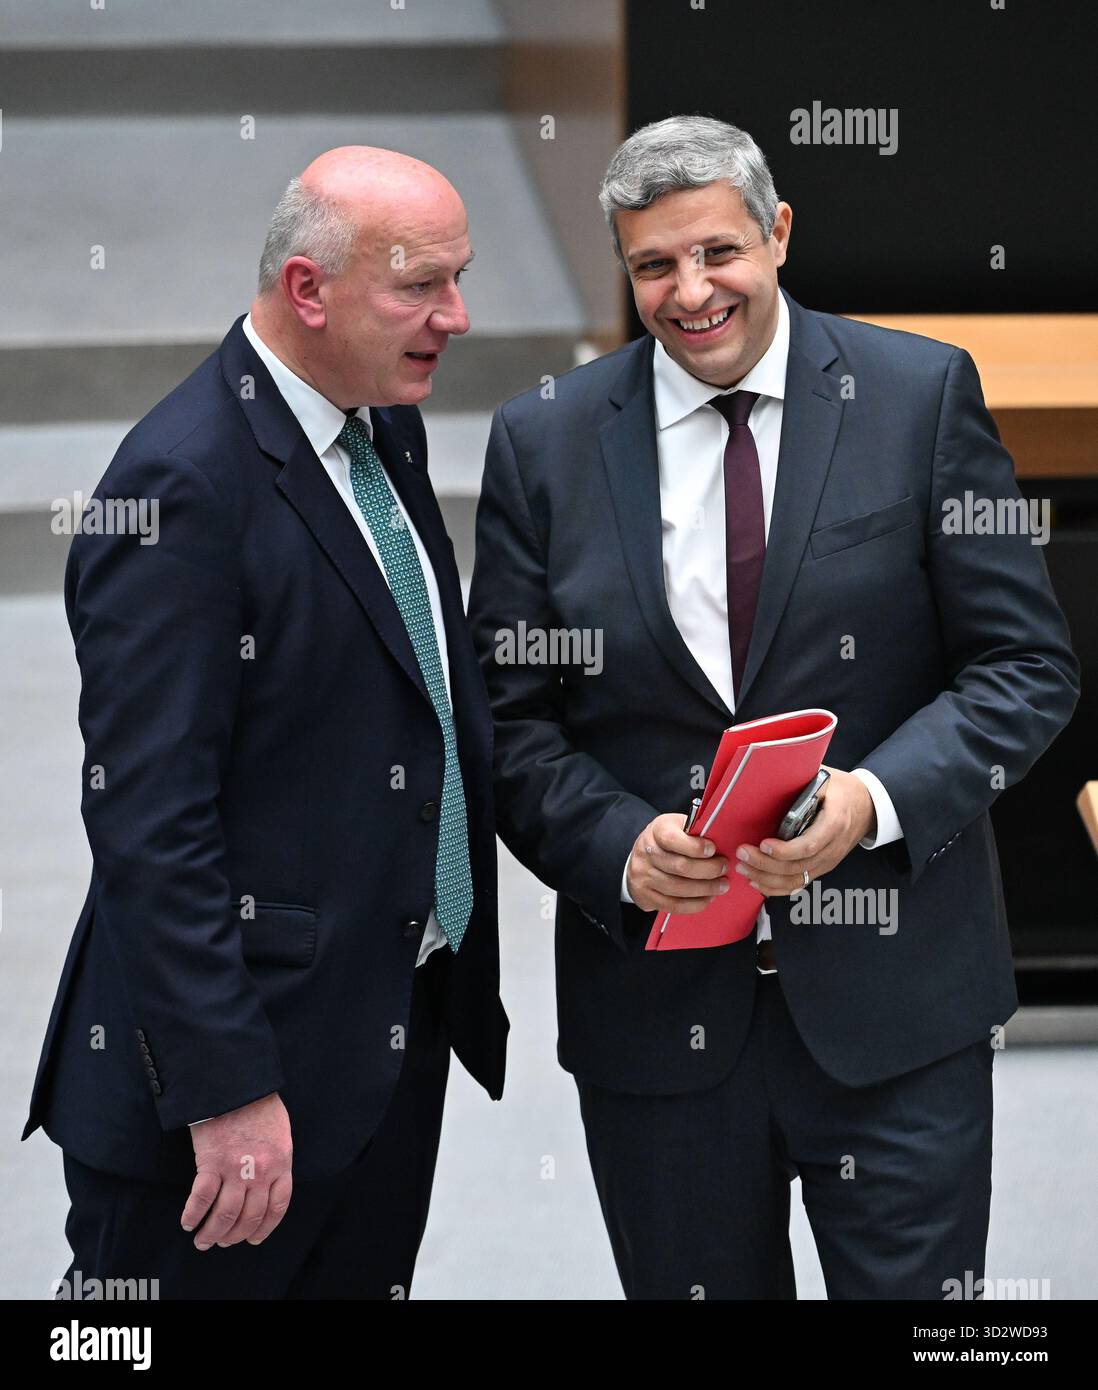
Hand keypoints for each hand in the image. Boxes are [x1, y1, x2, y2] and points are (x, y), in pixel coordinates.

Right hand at [182, 1091, 292, 1250]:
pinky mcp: (211, 1162)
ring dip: (213, 1233)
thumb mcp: (279, 1131)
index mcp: (281, 1163)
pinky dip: (193, 1215)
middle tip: (222, 1243)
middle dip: (235, 1235)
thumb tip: (267, 1180)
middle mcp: (261, 1172)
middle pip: (250, 1216)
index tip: (254, 1239)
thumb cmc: (257, 1102)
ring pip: (225, 1215)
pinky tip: (187, 1223)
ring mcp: (236, 1169)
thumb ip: (275, 1157)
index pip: (277, 1207)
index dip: (264, 1227)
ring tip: (203, 1241)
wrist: (237, 1082)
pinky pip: (201, 1199)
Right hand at [626, 812, 728, 913]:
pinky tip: (708, 898)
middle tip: (724, 869)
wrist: (641, 859)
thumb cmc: (668, 841)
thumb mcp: (678, 827)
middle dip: (707, 870)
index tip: (713, 849)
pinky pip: (673, 905)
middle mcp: (645, 853)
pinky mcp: (645, 896)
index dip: (694, 847)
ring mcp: (643, 876)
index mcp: (656, 831)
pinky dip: (695, 904)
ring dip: (705, 889)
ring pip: (678, 888)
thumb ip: (695, 832)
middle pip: (679, 866)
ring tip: (721, 886)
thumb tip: (722, 842)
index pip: (672, 839)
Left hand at [733, 766, 874, 897]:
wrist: (867, 806)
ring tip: (743, 867)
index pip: (809, 845)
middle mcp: (833, 847)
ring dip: (767, 878)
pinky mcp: (822, 867)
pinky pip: (799, 884)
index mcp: (834, 822)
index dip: (784, 850)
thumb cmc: (841, 789)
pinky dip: (777, 887)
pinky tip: (758, 882)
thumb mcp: (824, 778)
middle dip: (766, 864)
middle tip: (742, 854)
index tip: (762, 844)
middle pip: (798, 866)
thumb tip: (768, 772)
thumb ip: (801, 780)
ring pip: (796, 879)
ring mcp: (828, 860)